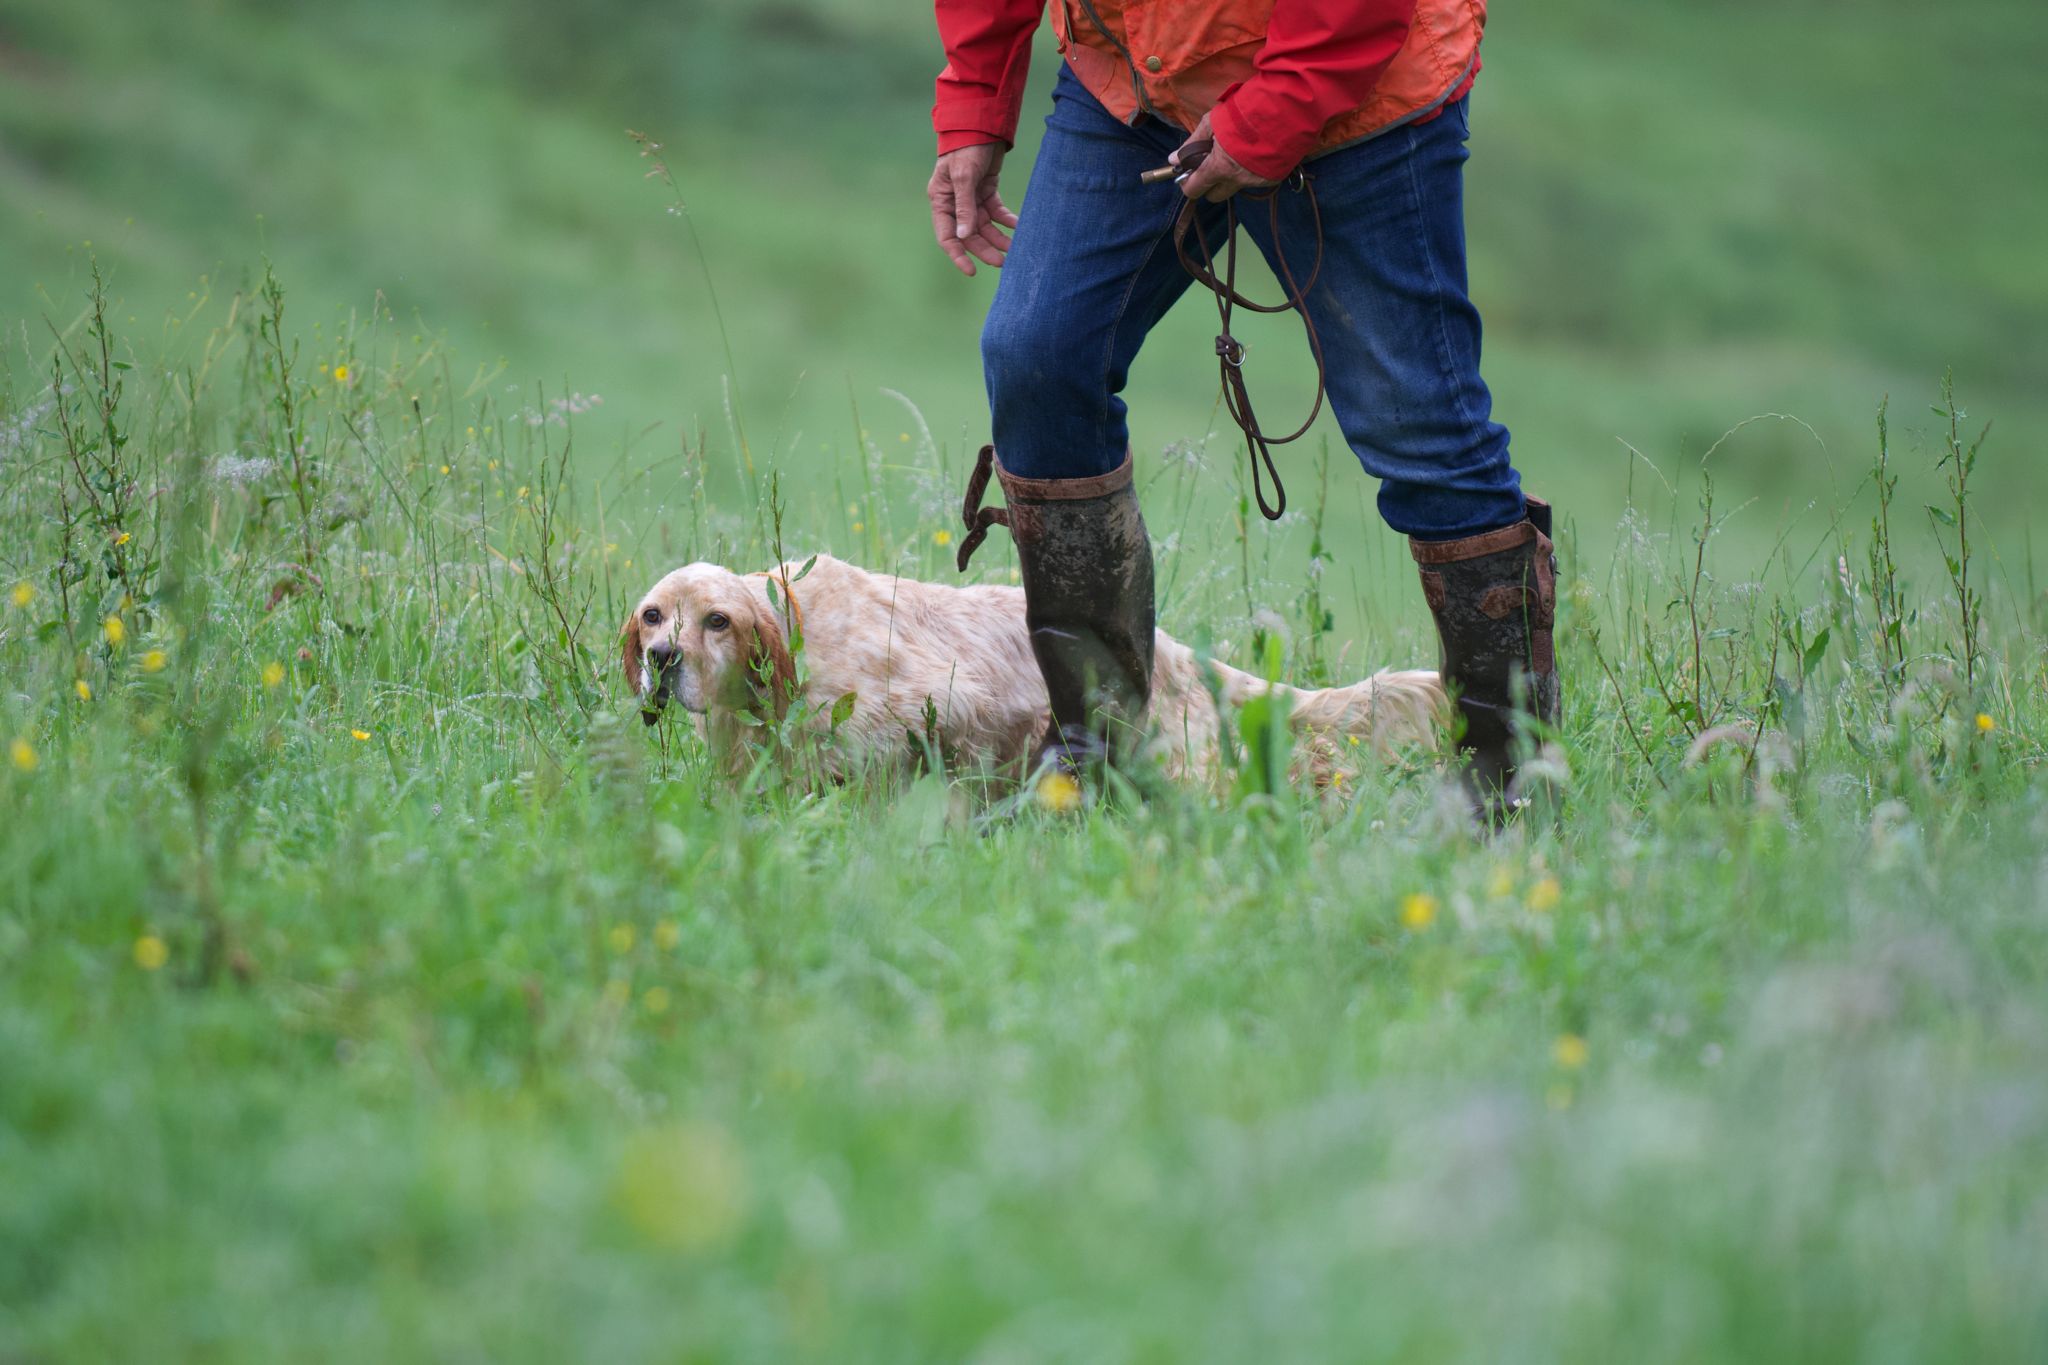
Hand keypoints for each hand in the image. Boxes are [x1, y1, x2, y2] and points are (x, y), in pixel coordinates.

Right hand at [928, 142, 1019, 275]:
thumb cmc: (965, 148)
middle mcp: (955, 202)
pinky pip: (997, 212)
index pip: (947, 236)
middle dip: (985, 249)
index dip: (958, 255)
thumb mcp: (964, 177)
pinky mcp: (987, 190)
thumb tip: (964, 236)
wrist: (982, 124)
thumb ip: (964, 207)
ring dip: (998, 237)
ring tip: (1014, 248)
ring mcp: (971, 197)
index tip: (972, 271)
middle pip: (969, 235)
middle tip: (1003, 262)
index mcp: (941, 200)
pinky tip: (1018, 226)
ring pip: (985, 226)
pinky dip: (1007, 220)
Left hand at [1172, 114, 1278, 202]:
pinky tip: (1253, 152)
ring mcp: (1257, 181)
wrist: (1287, 108)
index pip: (1195, 189)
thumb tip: (1174, 159)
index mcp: (1219, 167)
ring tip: (1235, 152)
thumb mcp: (1213, 122)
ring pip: (1235, 187)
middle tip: (1210, 163)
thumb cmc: (1246, 111)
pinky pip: (1254, 181)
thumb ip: (1192, 144)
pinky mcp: (1273, 178)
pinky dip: (1249, 171)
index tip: (1187, 175)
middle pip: (1214, 196)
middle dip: (1209, 184)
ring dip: (1230, 177)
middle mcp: (1238, 180)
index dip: (1188, 184)